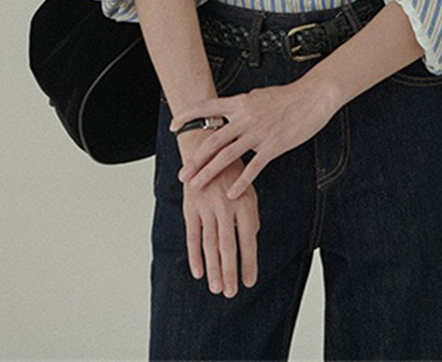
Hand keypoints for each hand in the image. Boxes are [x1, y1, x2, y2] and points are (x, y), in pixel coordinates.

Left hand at [168, 79, 336, 198]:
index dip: (188, 115)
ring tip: (196, 186)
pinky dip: (241, 182)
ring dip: (209, 172)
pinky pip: (253, 167)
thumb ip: (243, 107)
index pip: (207, 107)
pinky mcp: (273, 145)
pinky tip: (231, 194)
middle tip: (182, 174)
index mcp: (240, 103)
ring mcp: (258, 132)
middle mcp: (245, 117)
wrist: (313, 96)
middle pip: (213, 140)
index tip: (173, 125)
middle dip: (195, 158)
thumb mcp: (259, 96)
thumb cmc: (288, 96)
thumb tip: (230, 112)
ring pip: (228, 155)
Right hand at [180, 154, 259, 297]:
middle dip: (230, 272)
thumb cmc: (232, 172)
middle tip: (230, 293)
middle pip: (228, 246)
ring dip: (214, 268)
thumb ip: (250, 215)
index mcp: (245, 202)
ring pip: (210, 244)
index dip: (249, 262)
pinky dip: (195, 256)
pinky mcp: (191, 207)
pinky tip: (199, 272)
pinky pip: (192, 235)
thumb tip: (251, 240)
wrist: (207, 147)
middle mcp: (226, 206)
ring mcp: (207, 207)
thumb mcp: (248, 189)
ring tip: (217, 288)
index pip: (248, 239)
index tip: (249, 282)